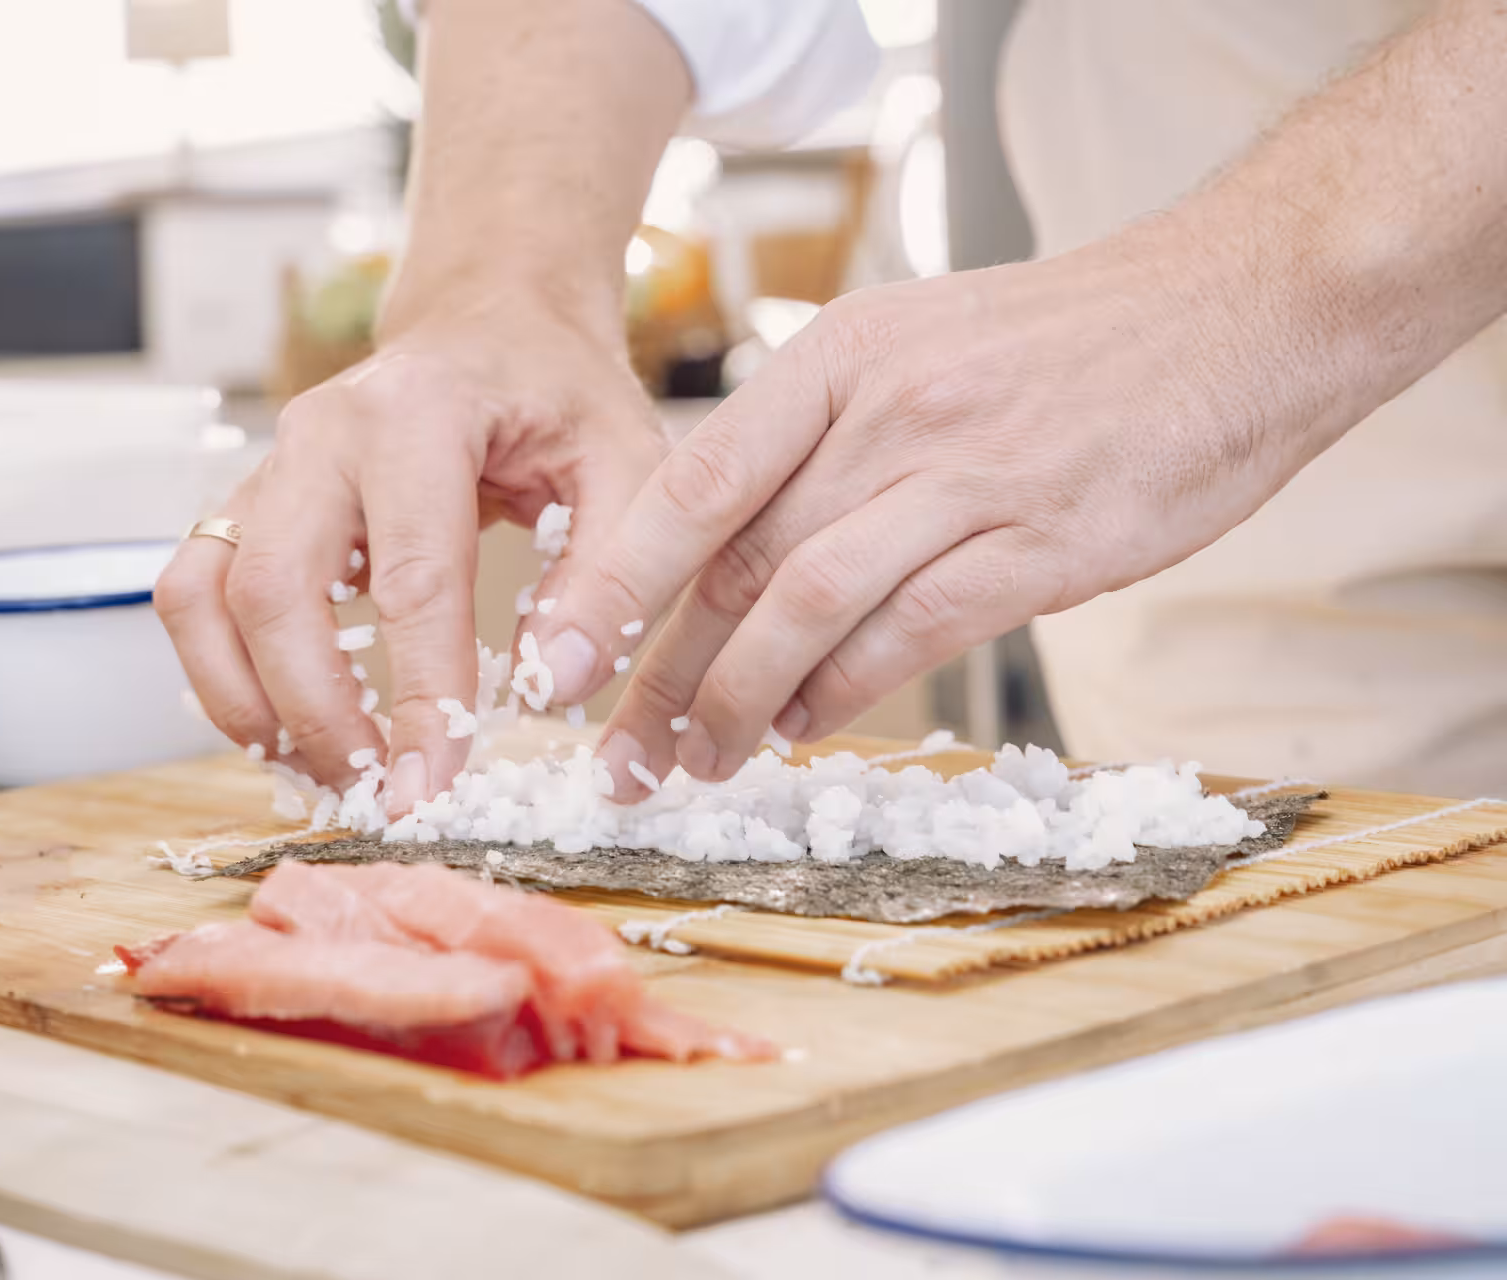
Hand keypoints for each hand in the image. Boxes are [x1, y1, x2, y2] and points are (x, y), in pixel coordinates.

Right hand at [156, 298, 665, 809]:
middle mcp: (320, 435)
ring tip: (319, 777)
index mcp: (419, 414)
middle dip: (314, 714)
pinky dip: (221, 673)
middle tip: (372, 795)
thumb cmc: (559, 395)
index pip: (410, 576)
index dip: (421, 693)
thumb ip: (611, 572)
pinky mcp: (246, 503)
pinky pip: (192, 595)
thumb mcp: (628, 460)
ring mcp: (269, 466)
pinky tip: (284, 730)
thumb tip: (557, 686)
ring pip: (205, 598)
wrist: (491, 326)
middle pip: (273, 592)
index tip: (434, 785)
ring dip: (245, 705)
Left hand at [531, 224, 1349, 792]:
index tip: (562, 663)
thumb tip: (734, 550)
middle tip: (620, 748)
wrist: (1236, 312)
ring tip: (703, 758)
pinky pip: (907, 634)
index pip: (692, 482)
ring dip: (736, 701)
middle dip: (660, 671)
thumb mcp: (916, 344)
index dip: (614, 584)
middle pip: (733, 562)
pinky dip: (841, 691)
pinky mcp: (1038, 544)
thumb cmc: (1065, 345)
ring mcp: (963, 477)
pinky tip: (806, 723)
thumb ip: (822, 436)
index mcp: (841, 356)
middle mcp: (886, 412)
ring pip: (803, 608)